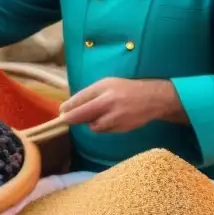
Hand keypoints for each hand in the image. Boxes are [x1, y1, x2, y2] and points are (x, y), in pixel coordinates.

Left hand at [59, 78, 182, 132]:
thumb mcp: (106, 84)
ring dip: (90, 123)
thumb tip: (70, 107)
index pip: (80, 99)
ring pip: (93, 126)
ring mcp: (116, 117)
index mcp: (104, 89)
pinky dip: (102, 126)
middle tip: (65, 120)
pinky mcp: (121, 128)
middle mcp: (109, 102)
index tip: (60, 112)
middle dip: (71, 119)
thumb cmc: (125, 89)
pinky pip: (105, 130)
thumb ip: (89, 94)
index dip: (68, 108)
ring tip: (97, 115)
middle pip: (82, 115)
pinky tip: (110, 119)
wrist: (152, 99)